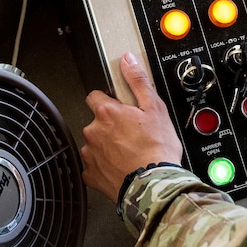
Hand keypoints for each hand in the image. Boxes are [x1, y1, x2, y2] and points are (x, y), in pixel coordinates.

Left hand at [80, 52, 183, 203]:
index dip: (109, 100)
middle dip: (110, 125)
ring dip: (107, 145)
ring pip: (95, 143)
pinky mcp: (91, 175)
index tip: (120, 108)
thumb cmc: (156, 148)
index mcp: (106, 112)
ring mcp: (90, 154)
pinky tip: (122, 166)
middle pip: (96, 121)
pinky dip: (105, 166)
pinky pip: (94, 166)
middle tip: (132, 133)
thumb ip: (138, 81)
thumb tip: (127, 61)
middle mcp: (93, 131)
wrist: (153, 185)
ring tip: (129, 151)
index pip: (95, 96)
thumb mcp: (155, 107)